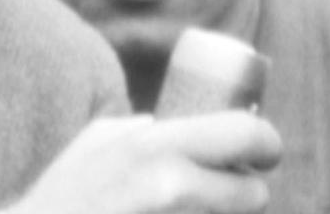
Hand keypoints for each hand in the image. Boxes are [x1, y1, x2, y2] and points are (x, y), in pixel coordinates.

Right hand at [0, 110, 280, 213]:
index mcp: (155, 145)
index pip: (242, 134)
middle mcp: (169, 187)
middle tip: (249, 186)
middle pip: (251, 193)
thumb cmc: (63, 193)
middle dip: (254, 190)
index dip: (266, 141)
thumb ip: (139, 129)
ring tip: (213, 207)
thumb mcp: (99, 140)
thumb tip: (170, 124)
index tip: (267, 148)